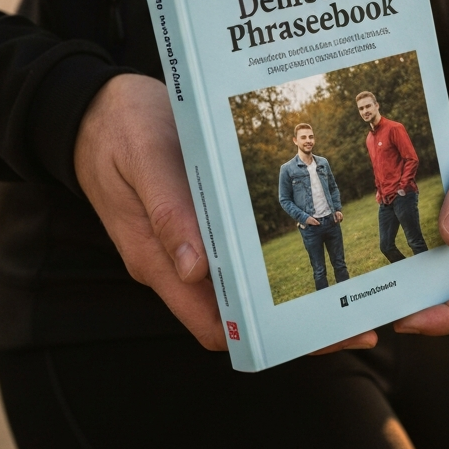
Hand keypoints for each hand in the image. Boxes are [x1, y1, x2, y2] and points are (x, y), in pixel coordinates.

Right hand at [75, 75, 372, 354]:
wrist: (91, 109)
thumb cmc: (117, 128)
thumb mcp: (143, 158)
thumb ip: (166, 213)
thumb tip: (194, 270)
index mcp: (156, 260)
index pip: (214, 324)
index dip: (264, 339)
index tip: (315, 336)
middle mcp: (173, 263)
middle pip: (239, 317)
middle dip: (294, 327)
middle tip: (356, 326)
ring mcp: (184, 247)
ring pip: (242, 290)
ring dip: (289, 298)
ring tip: (346, 298)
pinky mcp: (194, 225)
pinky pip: (236, 257)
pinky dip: (271, 263)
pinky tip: (311, 249)